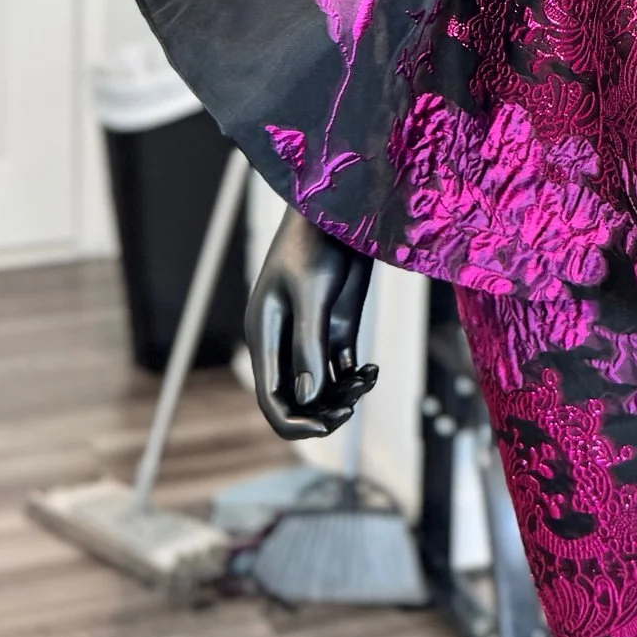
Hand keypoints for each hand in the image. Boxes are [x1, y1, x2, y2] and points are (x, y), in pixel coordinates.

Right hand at [244, 209, 377, 438]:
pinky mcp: (336, 328)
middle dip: (321, 413)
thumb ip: (309, 345)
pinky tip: (372, 371)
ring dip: (344, 395)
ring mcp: (310, 337)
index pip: (271, 398)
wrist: (341, 211)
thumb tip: (309, 399)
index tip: (328, 425)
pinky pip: (342, 370)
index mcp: (264, 336)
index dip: (295, 422)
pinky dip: (357, 378)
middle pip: (297, 399)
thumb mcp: (312, 295)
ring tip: (366, 379)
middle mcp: (283, 343)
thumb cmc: (316, 243)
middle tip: (351, 408)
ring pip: (322, 389)